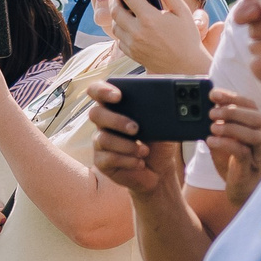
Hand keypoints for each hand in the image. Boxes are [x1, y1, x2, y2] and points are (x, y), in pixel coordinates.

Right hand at [87, 82, 181, 197]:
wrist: (162, 170)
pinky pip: (108, 159)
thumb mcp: (164, 123)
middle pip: (95, 114)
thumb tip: (159, 102)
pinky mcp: (102, 161)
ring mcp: (101, 143)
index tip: (118, 96)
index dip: (102, 90)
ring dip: (127, 145)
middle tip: (136, 129)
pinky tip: (140, 162)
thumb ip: (158, 109)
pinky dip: (128, 160)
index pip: (98, 91)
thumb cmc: (160, 143)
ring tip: (145, 151)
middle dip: (116, 121)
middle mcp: (104, 123)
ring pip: (103, 139)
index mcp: (116, 108)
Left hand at [104, 0, 209, 75]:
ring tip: (122, 8)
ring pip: (114, 25)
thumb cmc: (186, 37)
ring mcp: (132, 44)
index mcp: (150, 18)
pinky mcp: (130, 53)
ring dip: (115, 14)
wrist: (185, 66)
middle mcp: (137, 31)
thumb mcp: (182, 12)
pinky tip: (128, 24)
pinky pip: (118, 38)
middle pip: (115, 10)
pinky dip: (120, 28)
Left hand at [209, 90, 260, 209]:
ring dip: (231, 127)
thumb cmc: (233, 163)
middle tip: (211, 112)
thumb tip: (200, 110)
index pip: (250, 105)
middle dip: (233, 111)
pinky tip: (211, 141)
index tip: (213, 94)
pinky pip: (243, 153)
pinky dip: (227, 144)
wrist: (242, 190)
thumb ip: (216, 126)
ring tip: (212, 127)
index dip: (232, 97)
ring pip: (254, 134)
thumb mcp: (222, 140)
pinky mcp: (251, 168)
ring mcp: (259, 153)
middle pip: (256, 117)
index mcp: (255, 127)